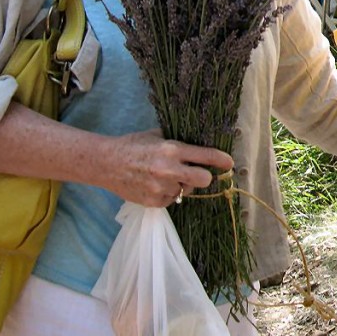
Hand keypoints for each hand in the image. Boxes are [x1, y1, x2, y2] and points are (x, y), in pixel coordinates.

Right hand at [102, 130, 234, 207]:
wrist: (107, 163)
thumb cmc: (134, 145)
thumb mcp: (158, 135)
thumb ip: (179, 141)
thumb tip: (202, 143)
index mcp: (172, 149)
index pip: (206, 156)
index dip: (222, 160)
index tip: (229, 163)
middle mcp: (169, 170)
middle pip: (204, 179)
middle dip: (205, 176)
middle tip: (198, 173)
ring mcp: (161, 187)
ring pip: (187, 190)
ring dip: (182, 184)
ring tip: (165, 176)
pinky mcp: (153, 201)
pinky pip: (172, 199)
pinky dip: (168, 193)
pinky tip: (155, 184)